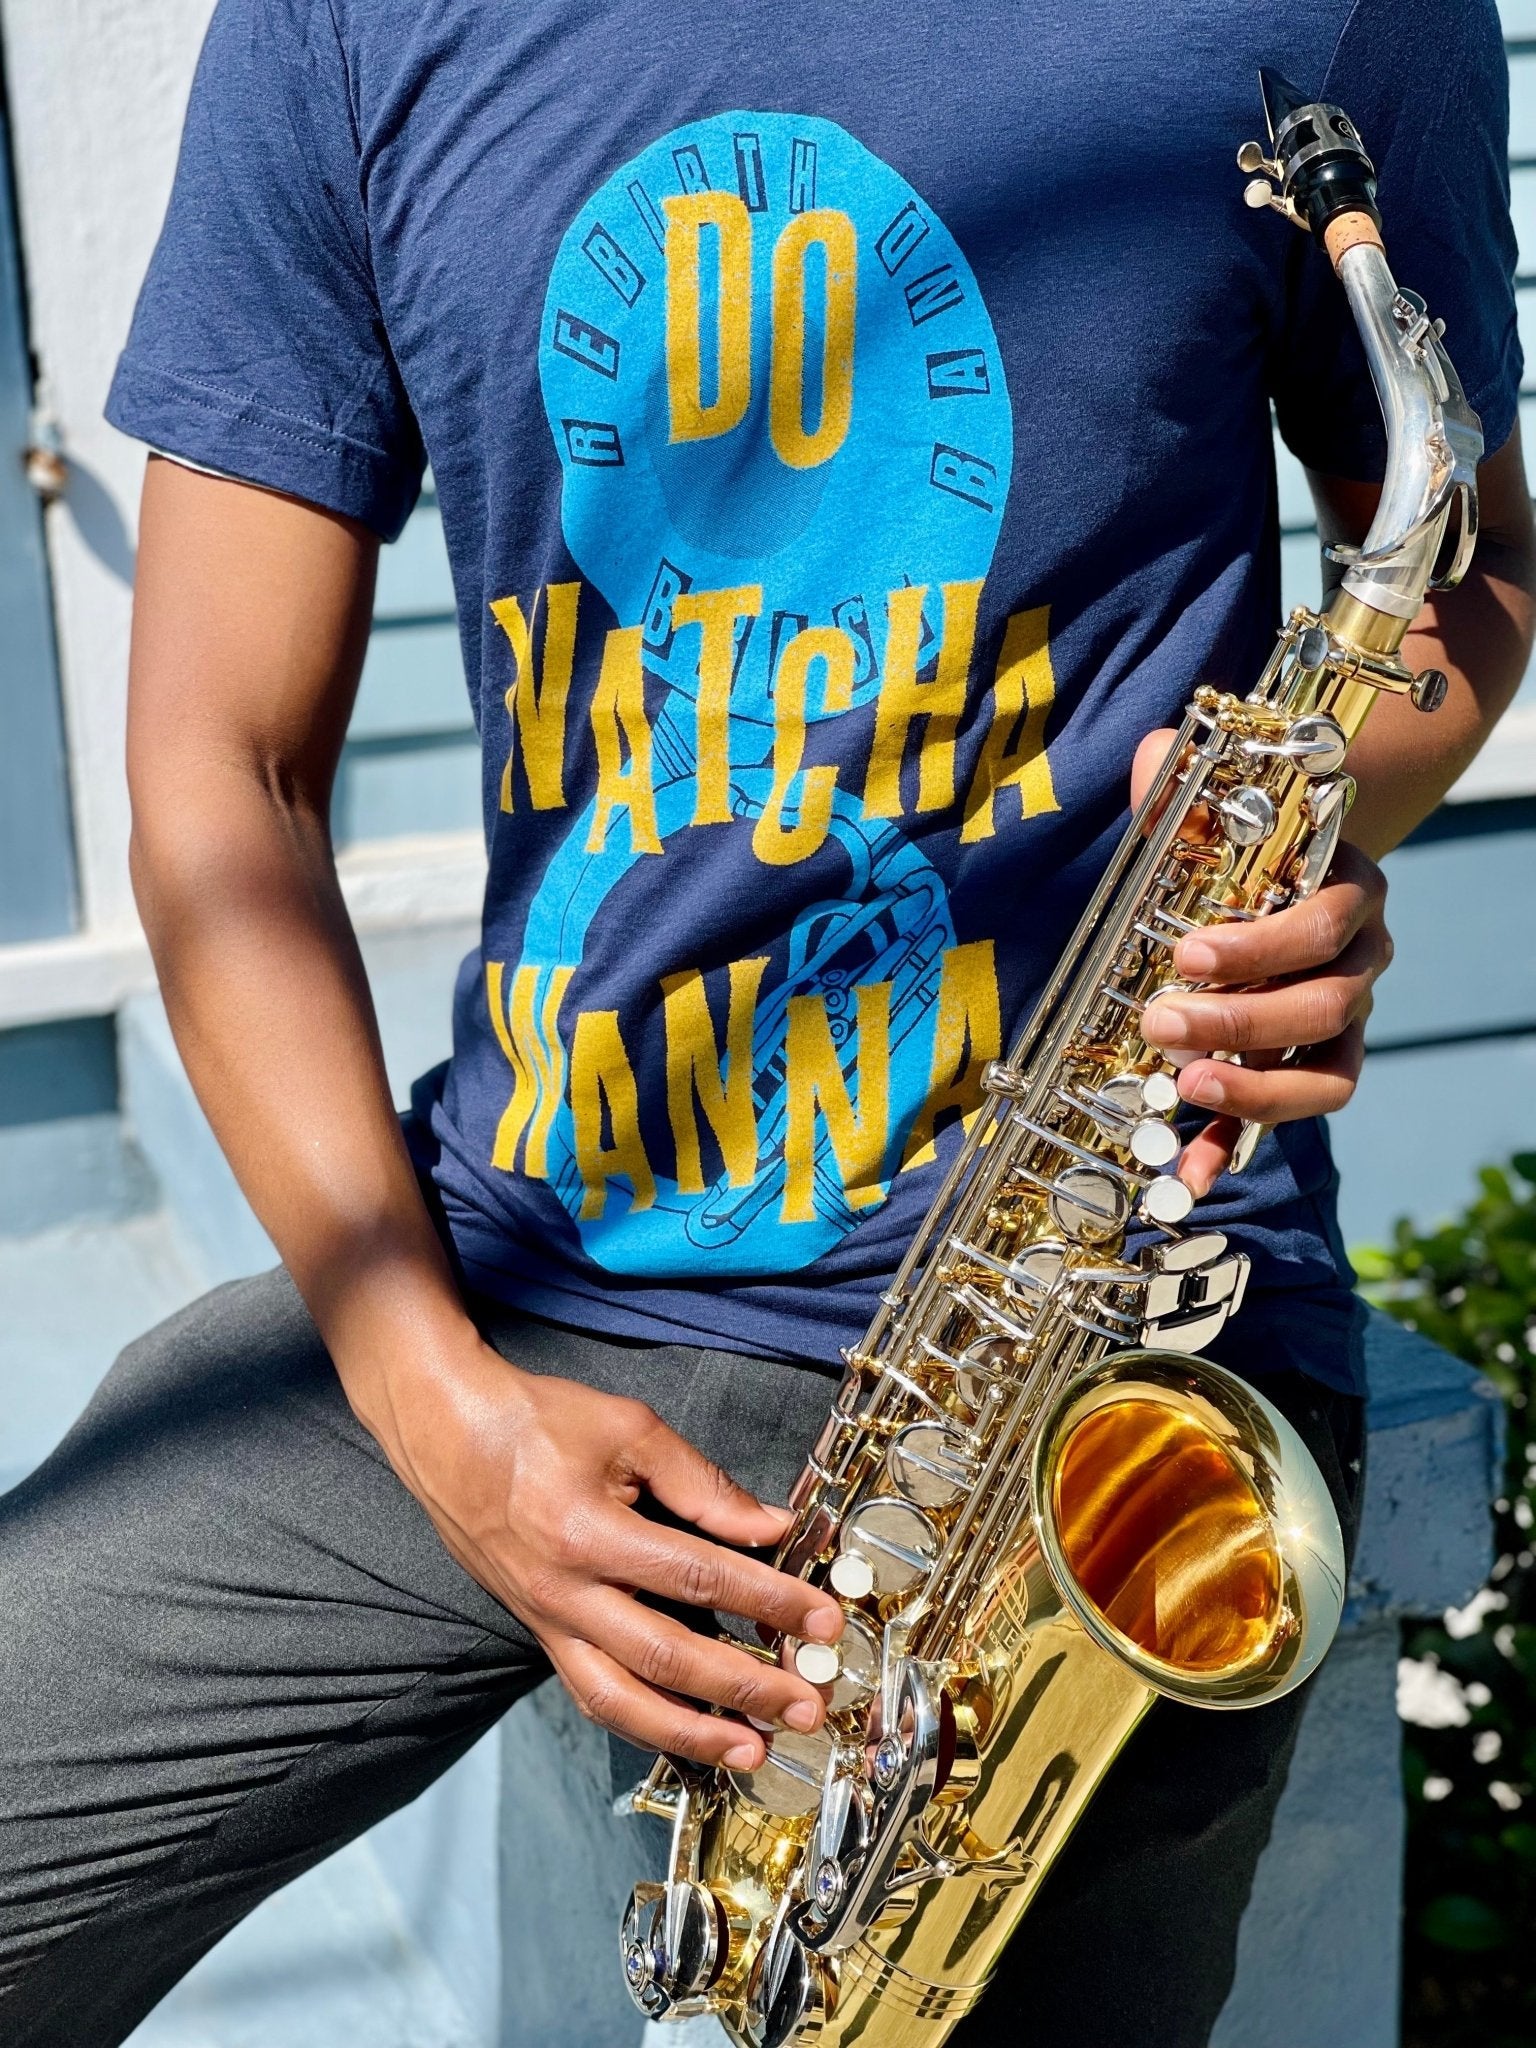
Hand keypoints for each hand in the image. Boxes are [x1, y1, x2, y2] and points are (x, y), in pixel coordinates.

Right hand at [379, 1335, 843, 1769]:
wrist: (446, 1432)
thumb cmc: (534, 1421)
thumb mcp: (629, 1429)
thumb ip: (702, 1484)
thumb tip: (770, 1527)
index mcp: (588, 1532)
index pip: (698, 1577)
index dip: (767, 1601)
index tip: (820, 1619)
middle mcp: (564, 1592)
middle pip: (666, 1658)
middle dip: (743, 1689)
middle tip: (804, 1705)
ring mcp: (547, 1622)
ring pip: (621, 1702)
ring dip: (692, 1734)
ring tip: (752, 1750)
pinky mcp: (540, 1633)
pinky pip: (592, 1695)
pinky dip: (644, 1725)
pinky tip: (688, 1734)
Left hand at [1130, 728, 1392, 1195]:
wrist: (1277, 874)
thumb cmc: (1239, 844)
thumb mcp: (1210, 808)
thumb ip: (1181, 784)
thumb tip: (1156, 753)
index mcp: (1345, 890)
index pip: (1323, 922)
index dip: (1263, 944)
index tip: (1188, 952)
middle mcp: (1358, 960)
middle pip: (1323, 1005)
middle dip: (1242, 1022)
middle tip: (1162, 1022)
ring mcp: (1341, 1022)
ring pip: (1326, 1073)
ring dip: (1256, 1091)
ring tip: (1186, 1090)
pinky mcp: (1309, 1070)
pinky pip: (1286, 1119)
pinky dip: (1236, 1147)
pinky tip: (1186, 1176)